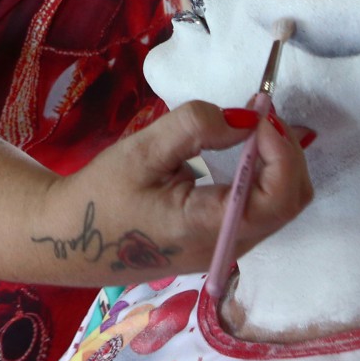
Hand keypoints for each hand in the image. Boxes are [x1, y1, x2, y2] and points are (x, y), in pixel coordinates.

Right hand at [26, 101, 311, 281]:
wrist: (69, 240)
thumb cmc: (100, 194)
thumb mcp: (141, 150)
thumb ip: (194, 128)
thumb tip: (246, 118)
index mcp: (207, 228)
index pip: (277, 196)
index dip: (282, 148)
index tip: (259, 110)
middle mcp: (227, 247)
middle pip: (291, 201)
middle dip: (286, 150)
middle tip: (258, 112)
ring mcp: (226, 250)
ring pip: (281, 205)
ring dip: (277, 160)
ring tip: (249, 124)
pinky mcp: (220, 243)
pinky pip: (261, 209)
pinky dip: (263, 174)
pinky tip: (241, 149)